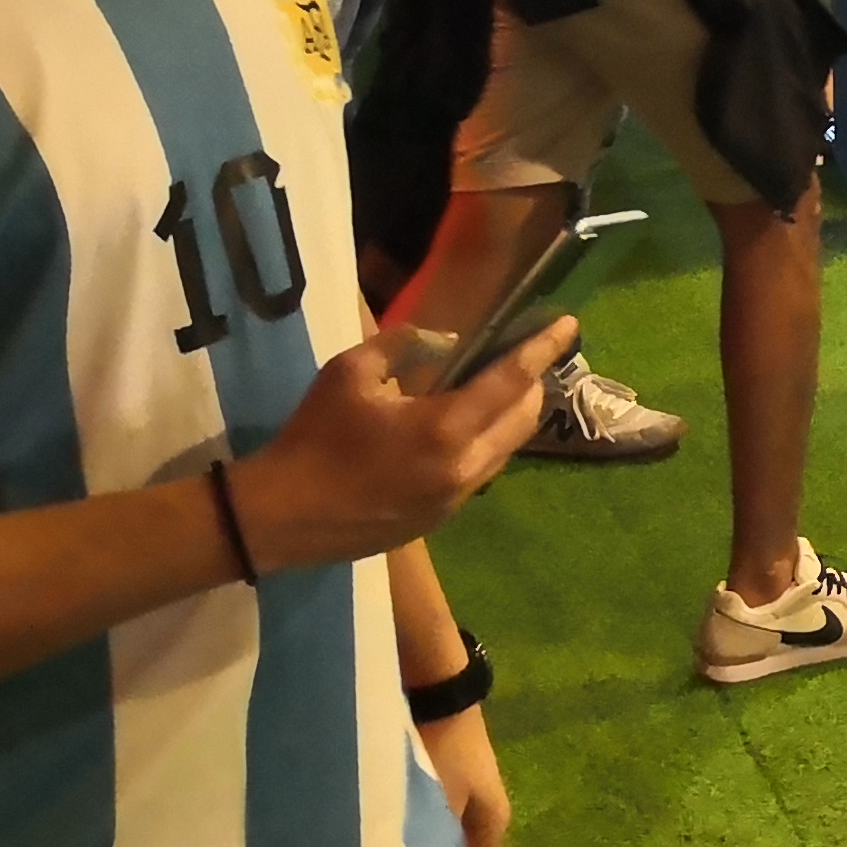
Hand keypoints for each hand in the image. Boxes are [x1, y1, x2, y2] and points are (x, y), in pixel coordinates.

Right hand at [230, 318, 574, 575]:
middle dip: (531, 383)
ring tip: (497, 388)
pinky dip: (483, 445)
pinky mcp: (440, 521)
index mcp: (445, 429)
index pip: (512, 381)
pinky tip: (460, 431)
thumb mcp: (349, 373)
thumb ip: (404, 346)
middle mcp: (464, 468)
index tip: (568, 325)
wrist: (279, 517)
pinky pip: (480, 474)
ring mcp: (455, 500)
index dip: (543, 349)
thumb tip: (445, 342)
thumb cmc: (311, 439)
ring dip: (510, 416)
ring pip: (505, 450)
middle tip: (525, 356)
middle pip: (523, 418)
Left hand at [416, 704, 510, 846]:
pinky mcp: (442, 780)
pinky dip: (409, 833)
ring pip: (440, 840)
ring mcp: (463, 794)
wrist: (436, 691)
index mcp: (494, 823)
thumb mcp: (440, 806)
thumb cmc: (445, 752)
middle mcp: (484, 812)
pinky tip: (382, 841)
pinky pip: (426, 820)